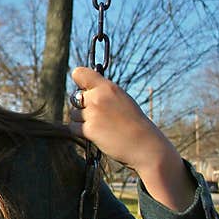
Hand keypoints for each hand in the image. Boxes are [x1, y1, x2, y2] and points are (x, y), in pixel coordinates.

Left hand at [68, 66, 193, 210]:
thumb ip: (103, 93)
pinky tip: (97, 134)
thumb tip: (82, 90)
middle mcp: (98, 98)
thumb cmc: (133, 123)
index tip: (84, 89)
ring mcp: (92, 114)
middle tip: (99, 114)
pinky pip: (73, 127)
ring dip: (82, 120)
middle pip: (74, 97)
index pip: (79, 73)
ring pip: (73, 114)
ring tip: (101, 126)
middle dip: (82, 106)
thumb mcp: (122, 99)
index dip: (79, 82)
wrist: (145, 145)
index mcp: (108, 87)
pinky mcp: (89, 130)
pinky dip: (80, 132)